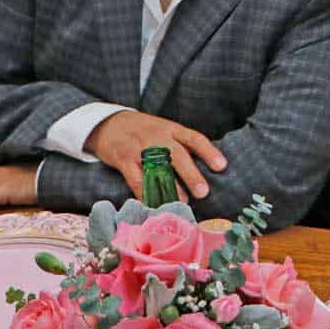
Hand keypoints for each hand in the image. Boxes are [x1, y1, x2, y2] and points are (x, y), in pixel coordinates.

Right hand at [85, 110, 227, 200]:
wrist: (107, 123)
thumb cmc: (143, 131)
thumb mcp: (164, 129)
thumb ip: (181, 144)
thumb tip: (205, 166)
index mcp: (171, 129)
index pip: (194, 139)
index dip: (209, 152)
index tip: (222, 166)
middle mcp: (157, 136)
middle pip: (178, 155)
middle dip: (191, 175)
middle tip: (203, 192)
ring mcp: (139, 148)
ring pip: (158, 170)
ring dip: (171, 188)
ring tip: (183, 202)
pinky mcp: (123, 159)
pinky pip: (136, 179)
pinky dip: (145, 194)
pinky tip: (154, 205)